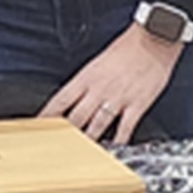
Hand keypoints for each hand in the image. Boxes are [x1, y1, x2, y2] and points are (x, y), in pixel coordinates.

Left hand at [39, 22, 181, 144]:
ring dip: (88, 141)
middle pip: (76, 117)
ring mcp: (118, 98)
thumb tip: (75, 94)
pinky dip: (119, 140)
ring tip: (80, 153)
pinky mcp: (137, 104)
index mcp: (86, 77)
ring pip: (97, 125)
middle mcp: (99, 89)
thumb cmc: (128, 47)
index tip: (39, 125)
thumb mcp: (98, 62)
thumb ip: (86, 80)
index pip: (60, 100)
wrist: (153, 39)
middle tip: (58, 145)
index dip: (48, 115)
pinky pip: (125, 127)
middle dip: (65, 133)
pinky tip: (114, 149)